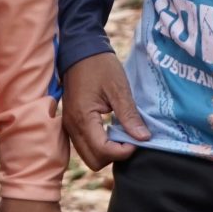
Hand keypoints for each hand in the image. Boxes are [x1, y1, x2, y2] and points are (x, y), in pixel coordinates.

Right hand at [61, 51, 149, 168]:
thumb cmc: (100, 66)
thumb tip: (143, 138)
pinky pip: (84, 145)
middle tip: (129, 138)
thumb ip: (129, 115)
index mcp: (83, 119)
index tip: (137, 138)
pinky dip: (99, 145)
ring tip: (121, 134)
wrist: (80, 50)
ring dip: (107, 151)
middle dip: (114, 155)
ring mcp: (69, 126)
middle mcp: (72, 127)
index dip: (123, 151)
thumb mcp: (119, 88)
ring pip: (88, 156)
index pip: (103, 152)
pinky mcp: (71, 123)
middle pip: (94, 161)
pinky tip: (110, 130)